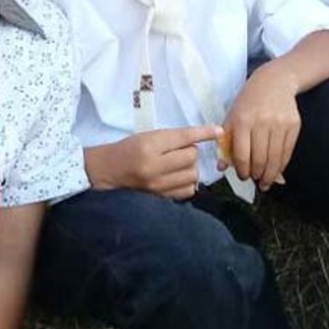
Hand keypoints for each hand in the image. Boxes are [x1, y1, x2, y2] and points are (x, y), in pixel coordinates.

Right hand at [85, 126, 216, 199]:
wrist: (109, 170)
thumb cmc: (129, 148)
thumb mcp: (148, 136)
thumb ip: (174, 138)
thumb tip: (204, 137)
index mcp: (150, 146)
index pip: (183, 138)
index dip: (203, 133)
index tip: (218, 131)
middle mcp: (154, 166)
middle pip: (191, 157)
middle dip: (190, 151)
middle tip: (179, 150)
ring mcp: (158, 185)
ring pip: (192, 174)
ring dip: (190, 167)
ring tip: (178, 164)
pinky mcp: (161, 197)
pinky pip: (188, 190)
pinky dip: (187, 182)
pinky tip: (178, 177)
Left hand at [223, 66, 300, 188]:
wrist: (274, 81)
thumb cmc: (249, 102)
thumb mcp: (232, 117)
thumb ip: (225, 143)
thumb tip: (221, 167)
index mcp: (242, 120)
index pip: (242, 155)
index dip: (242, 171)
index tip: (242, 177)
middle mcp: (262, 122)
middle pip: (260, 159)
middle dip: (256, 175)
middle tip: (255, 180)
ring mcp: (280, 124)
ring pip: (275, 158)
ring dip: (270, 175)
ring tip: (265, 182)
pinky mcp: (294, 125)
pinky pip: (288, 152)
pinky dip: (282, 165)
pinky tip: (276, 171)